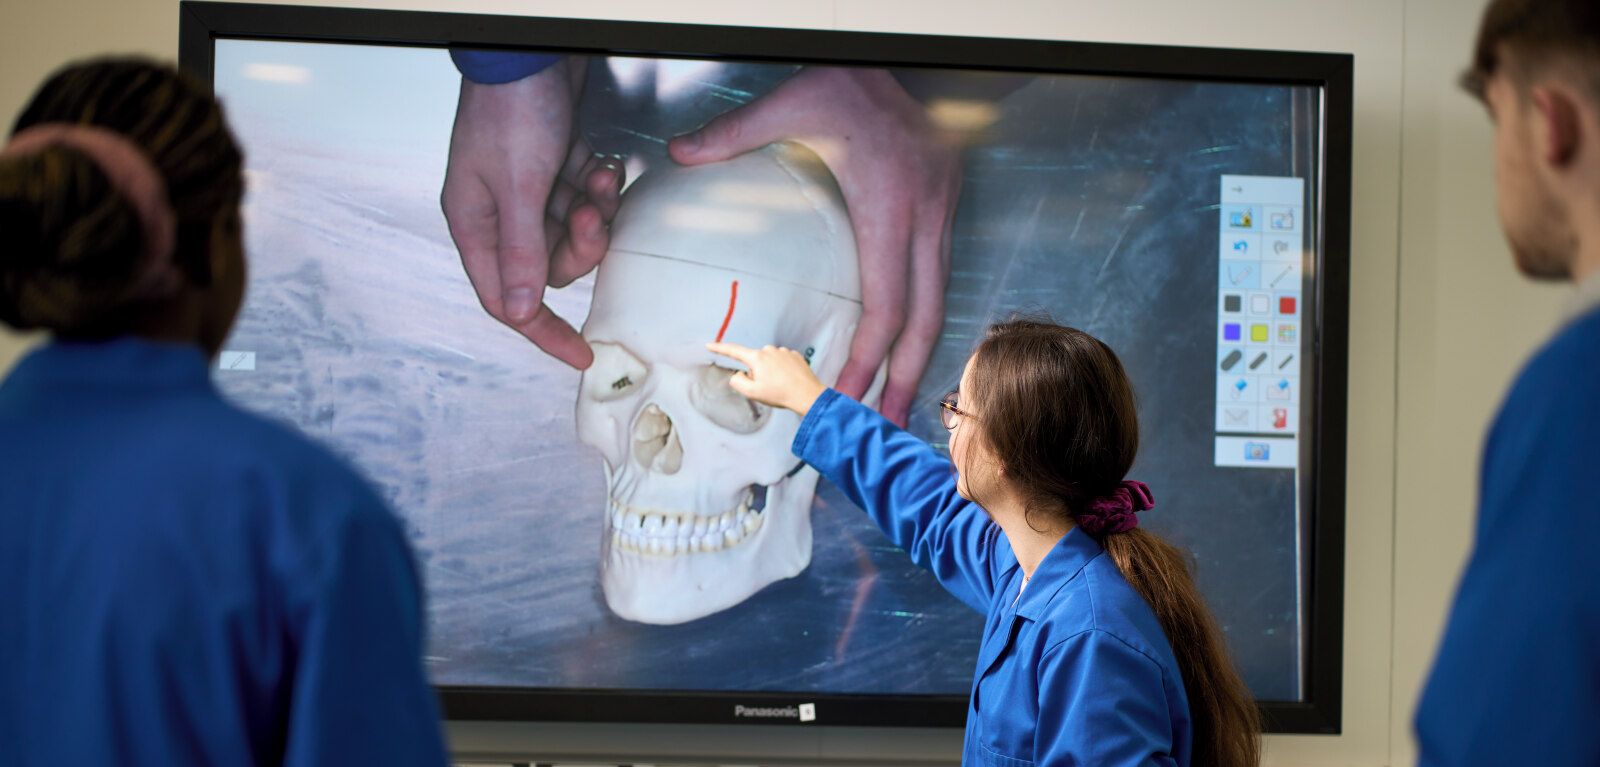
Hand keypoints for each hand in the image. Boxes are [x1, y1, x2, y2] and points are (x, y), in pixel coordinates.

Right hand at [442, 57, 624, 368]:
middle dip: (580, 247)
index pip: (506, 300)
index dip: (542, 331)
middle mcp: (500, 214)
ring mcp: (529, 191)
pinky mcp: (557, 169)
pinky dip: (600, 188)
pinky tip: (604, 164)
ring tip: (599, 180)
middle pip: (549, 267)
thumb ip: (522, 251)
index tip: (580, 355)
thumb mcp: (518, 186)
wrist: (532, 51)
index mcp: (475, 224)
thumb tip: (520, 311)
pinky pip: (586, 201)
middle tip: (591, 215)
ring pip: (574, 234)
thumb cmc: (512, 110)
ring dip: (595, 212)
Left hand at [670, 66, 961, 425]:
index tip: (850, 394)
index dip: (871, 354)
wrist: (917, 60)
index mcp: (888, 204)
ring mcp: (941, 214)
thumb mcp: (794, 100)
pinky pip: (938, 278)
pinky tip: (906, 343)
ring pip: (938, 300)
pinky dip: (923, 318)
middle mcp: (924, 218)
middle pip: (924, 316)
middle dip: (906, 375)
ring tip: (901, 398)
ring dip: (920, 354)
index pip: (886, 300)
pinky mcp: (944, 209)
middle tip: (888, 425)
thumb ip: (736, 131)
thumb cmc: (854, 81)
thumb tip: (679, 153)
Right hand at [706, 342, 827, 417]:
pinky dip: (783, 371)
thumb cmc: (780, 395)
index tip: (710, 345)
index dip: (720, 349)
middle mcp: (770, 350)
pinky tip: (789, 380)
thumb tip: (739, 374)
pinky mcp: (795, 355)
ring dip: (771, 372)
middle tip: (768, 387)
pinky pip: (782, 362)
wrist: (807, 395)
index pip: (734, 351)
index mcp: (757, 358)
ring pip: (769, 362)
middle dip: (757, 373)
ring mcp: (784, 351)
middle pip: (754, 362)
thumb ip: (738, 382)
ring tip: (781, 385)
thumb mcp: (752, 393)